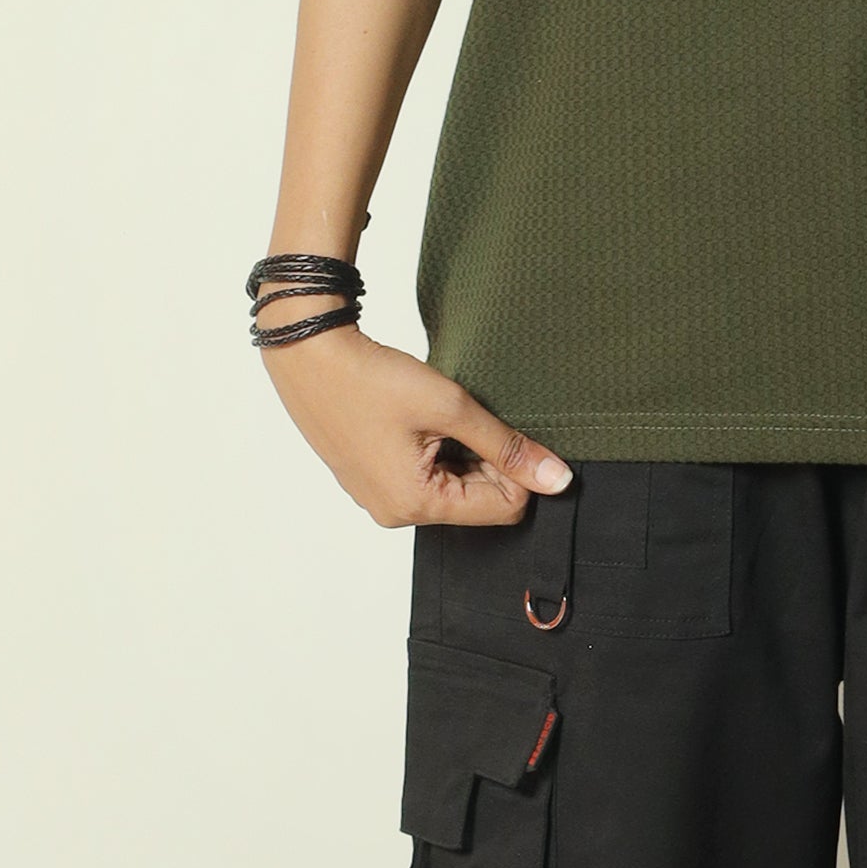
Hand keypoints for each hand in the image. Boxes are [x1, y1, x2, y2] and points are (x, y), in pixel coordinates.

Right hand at [261, 322, 571, 528]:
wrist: (308, 353)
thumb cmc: (371, 378)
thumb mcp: (451, 408)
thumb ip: (507, 446)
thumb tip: (557, 479)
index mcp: (416, 505)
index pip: (504, 508)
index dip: (515, 469)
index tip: (497, 428)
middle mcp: (395, 514)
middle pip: (477, 502)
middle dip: (485, 460)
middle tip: (462, 416)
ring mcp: (378, 499)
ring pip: (451, 488)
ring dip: (459, 452)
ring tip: (435, 415)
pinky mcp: (369, 480)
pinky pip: (422, 478)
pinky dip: (433, 450)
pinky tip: (415, 419)